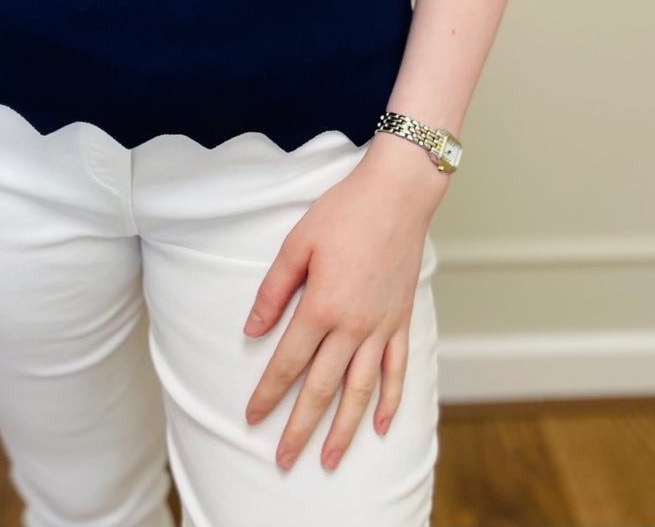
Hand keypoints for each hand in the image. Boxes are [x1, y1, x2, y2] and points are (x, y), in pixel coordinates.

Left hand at [241, 140, 444, 472]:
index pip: (288, 362)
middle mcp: (353, 325)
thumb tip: (252, 330)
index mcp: (322, 306)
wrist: (397, 194)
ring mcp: (382, 327)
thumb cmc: (344, 211)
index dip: (268, 393)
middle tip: (283, 460)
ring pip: (360, 391)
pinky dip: (390, 401)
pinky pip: (397, 371)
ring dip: (343, 429)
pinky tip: (381, 426)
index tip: (252, 418)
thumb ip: (273, 289)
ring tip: (330, 460)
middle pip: (322, 388)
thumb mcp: (298, 242)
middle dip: (300, 427)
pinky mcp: (402, 321)